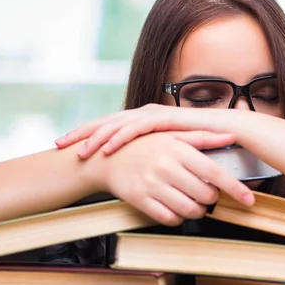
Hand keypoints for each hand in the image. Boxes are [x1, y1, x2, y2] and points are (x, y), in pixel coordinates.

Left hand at [55, 104, 235, 158]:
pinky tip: (106, 147)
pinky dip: (119, 137)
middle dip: (81, 133)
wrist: (225, 133)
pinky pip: (136, 128)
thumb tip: (135, 169)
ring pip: (116, 124)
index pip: (108, 127)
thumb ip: (150, 156)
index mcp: (141, 122)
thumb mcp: (167, 153)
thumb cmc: (197, 146)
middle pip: (105, 122)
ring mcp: (152, 115)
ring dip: (96, 137)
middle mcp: (143, 115)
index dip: (86, 136)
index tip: (67, 147)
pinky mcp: (162, 119)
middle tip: (59, 144)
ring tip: (79, 151)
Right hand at [98, 131, 254, 225]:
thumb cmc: (144, 144)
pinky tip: (176, 208)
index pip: (214, 172)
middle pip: (204, 195)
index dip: (235, 188)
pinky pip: (168, 218)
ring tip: (194, 203)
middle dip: (211, 199)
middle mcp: (166, 167)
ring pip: (189, 210)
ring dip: (197, 211)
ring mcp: (152, 185)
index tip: (249, 199)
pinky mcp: (140, 200)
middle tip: (207, 195)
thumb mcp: (172, 135)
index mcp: (177, 150)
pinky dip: (178, 218)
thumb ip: (203, 137)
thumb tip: (231, 135)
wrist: (106, 156)